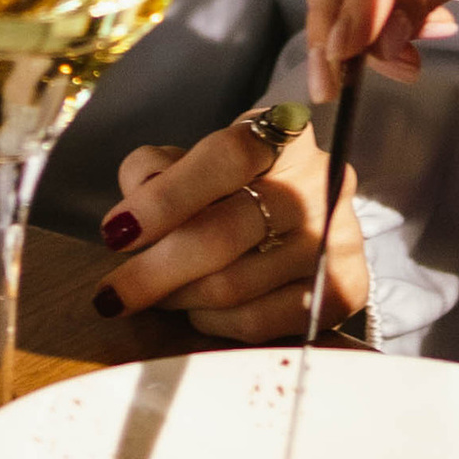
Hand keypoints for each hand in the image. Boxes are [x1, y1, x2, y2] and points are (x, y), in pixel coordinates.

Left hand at [94, 116, 364, 342]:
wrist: (309, 212)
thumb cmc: (233, 184)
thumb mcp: (193, 158)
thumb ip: (153, 172)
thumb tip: (128, 221)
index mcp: (283, 136)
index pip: (225, 158)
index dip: (164, 198)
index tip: (115, 232)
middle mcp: (321, 185)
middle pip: (225, 233)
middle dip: (154, 270)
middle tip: (111, 293)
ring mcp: (338, 240)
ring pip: (234, 285)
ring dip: (178, 297)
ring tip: (154, 296)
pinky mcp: (347, 290)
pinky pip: (259, 321)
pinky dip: (213, 322)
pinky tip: (196, 310)